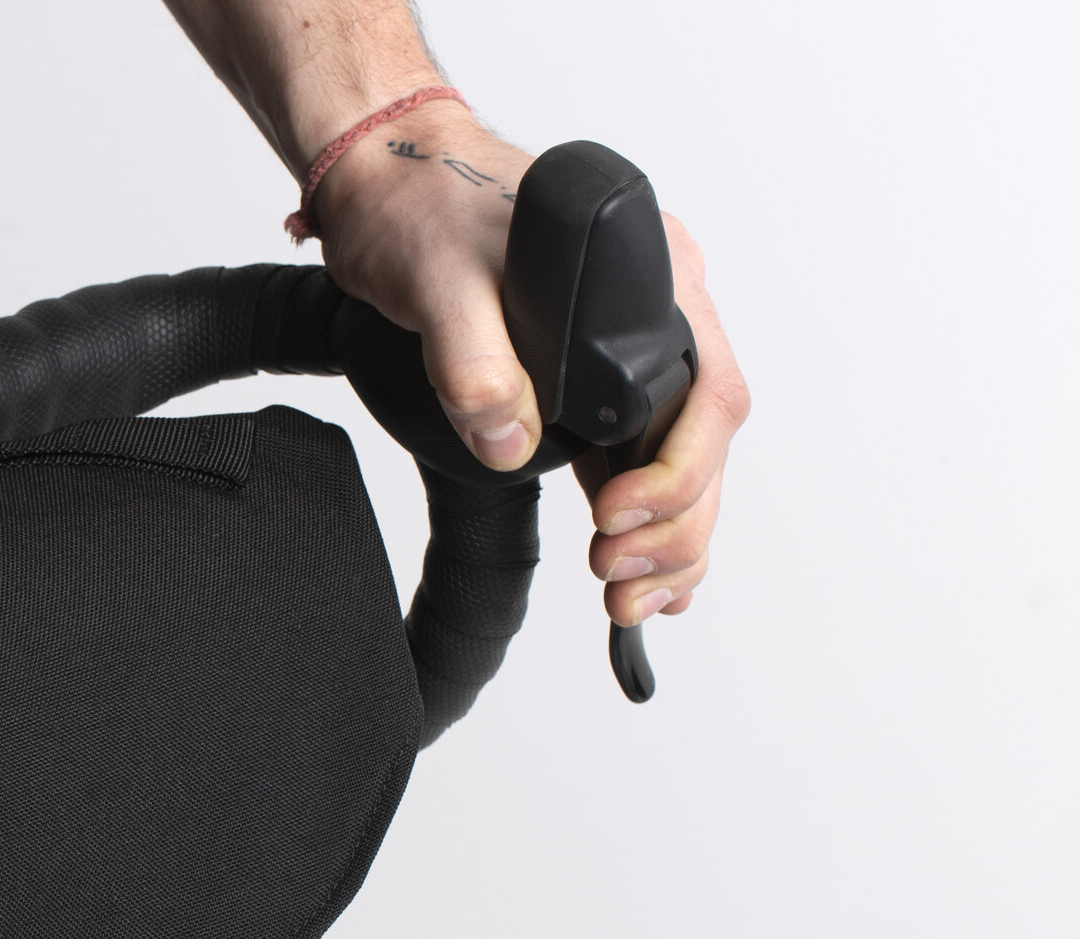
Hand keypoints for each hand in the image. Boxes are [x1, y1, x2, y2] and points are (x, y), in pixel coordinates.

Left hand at [307, 103, 749, 624]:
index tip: (614, 517)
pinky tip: (632, 576)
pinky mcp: (585, 382)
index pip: (707, 392)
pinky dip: (643, 522)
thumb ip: (474, 359)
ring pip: (677, 462)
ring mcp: (624, 352)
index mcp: (654, 276)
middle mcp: (655, 313)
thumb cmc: (420, 209)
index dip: (677, 473)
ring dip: (664, 540)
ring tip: (623, 600)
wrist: (385, 184)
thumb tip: (509, 442)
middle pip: (702, 442)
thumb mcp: (437, 278)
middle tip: (613, 579)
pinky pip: (636, 458)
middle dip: (674, 525)